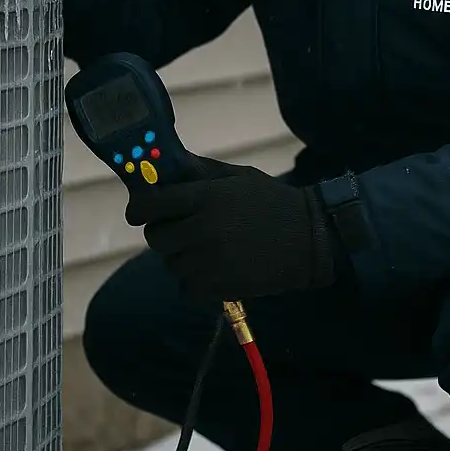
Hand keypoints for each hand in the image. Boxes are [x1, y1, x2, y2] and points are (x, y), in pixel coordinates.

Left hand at [125, 160, 339, 302]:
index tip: (139, 212)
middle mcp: (202, 229)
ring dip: (182, 258)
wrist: (310, 239)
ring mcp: (208, 261)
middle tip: (183, 229)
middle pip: (156, 237)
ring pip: (171, 264)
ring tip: (208, 249)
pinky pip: (185, 288)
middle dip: (165, 232)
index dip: (139, 208)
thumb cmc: (273, 202)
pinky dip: (194, 282)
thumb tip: (166, 162)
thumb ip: (199, 170)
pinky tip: (214, 269)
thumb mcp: (238, 177)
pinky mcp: (217, 287)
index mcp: (205, 198)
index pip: (150, 204)